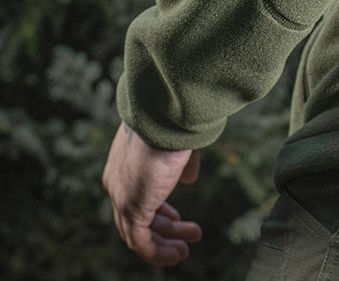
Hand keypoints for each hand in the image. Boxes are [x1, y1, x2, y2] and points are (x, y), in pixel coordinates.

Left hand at [102, 120, 202, 265]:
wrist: (162, 117)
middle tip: (187, 232)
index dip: (159, 209)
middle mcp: (117, 181)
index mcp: (124, 162)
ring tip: (184, 250)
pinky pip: (141, 242)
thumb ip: (180, 163)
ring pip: (137, 232)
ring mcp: (121, 196)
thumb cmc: (172, 123)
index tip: (176, 218)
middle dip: (164, 227)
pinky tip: (178, 253)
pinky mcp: (132, 207)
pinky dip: (158, 252)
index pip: (136, 194)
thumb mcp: (177, 144)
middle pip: (135, 215)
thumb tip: (188, 179)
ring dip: (163, 243)